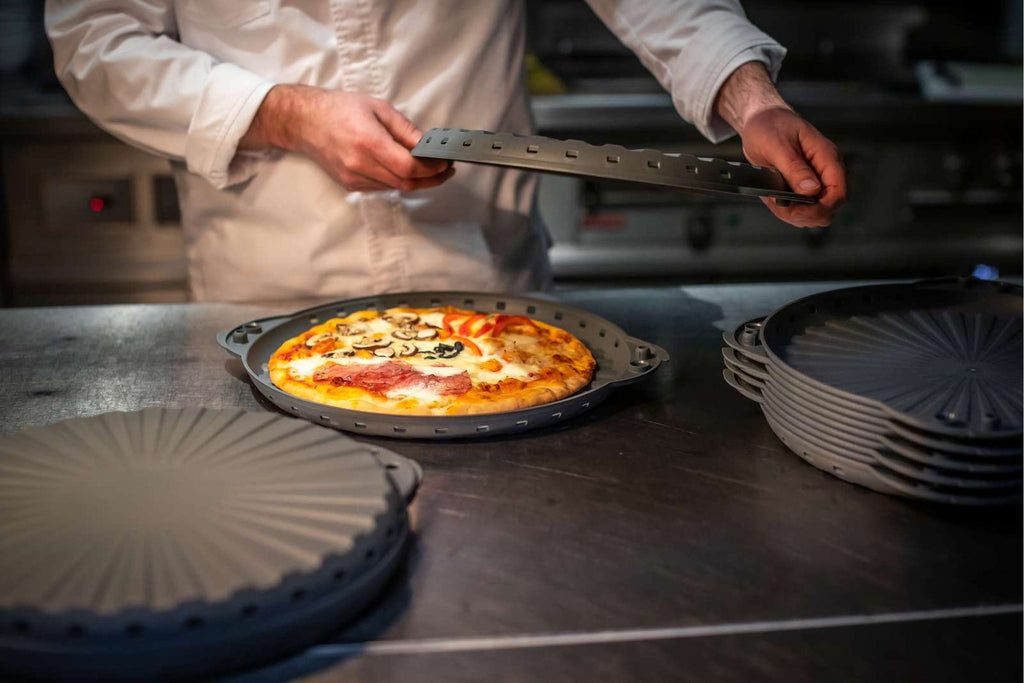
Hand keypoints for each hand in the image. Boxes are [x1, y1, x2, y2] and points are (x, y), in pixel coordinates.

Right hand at [241, 85, 452, 191]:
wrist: (304, 122)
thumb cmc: (339, 109)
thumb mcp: (378, 108)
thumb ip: (405, 130)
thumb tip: (428, 145)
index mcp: (368, 142)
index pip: (409, 167)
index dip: (432, 169)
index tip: (445, 162)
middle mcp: (360, 165)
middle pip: (406, 183)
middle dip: (431, 179)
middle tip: (445, 169)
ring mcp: (354, 178)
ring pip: (395, 188)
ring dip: (415, 181)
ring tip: (428, 168)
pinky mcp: (350, 184)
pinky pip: (382, 187)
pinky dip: (397, 181)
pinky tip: (404, 169)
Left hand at [740, 107, 846, 226]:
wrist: (761, 120)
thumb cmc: (769, 126)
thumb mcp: (777, 145)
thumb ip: (794, 168)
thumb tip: (811, 190)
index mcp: (826, 156)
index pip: (839, 191)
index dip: (821, 207)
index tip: (796, 210)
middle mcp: (826, 170)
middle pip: (831, 206)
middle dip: (808, 214)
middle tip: (783, 209)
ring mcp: (816, 180)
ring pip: (818, 212)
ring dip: (798, 215)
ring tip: (777, 204)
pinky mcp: (804, 187)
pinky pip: (804, 209)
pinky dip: (790, 212)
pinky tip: (776, 202)